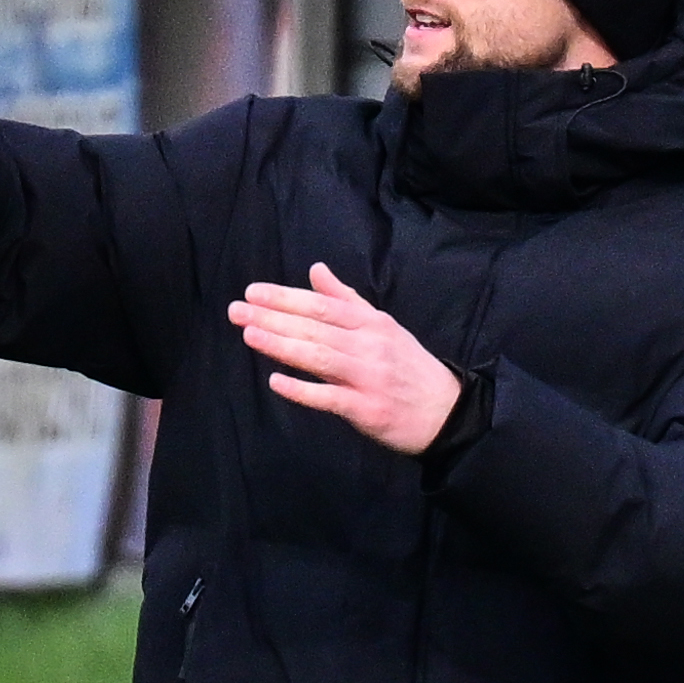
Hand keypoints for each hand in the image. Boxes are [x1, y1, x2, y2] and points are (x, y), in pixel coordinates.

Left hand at [228, 263, 460, 455]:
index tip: (253, 292)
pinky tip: (276, 382)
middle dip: (273, 318)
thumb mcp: (383, 326)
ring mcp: (368, 378)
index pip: (322, 306)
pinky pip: (330, 398)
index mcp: (371, 323)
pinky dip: (303, 390)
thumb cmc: (408, 366)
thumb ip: (347, 299)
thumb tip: (315, 270)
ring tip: (250, 335)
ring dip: (283, 345)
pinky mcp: (367, 410)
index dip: (286, 297)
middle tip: (236, 310)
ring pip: (319, 358)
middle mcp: (369, 346)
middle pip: (315, 328)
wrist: (447, 412)